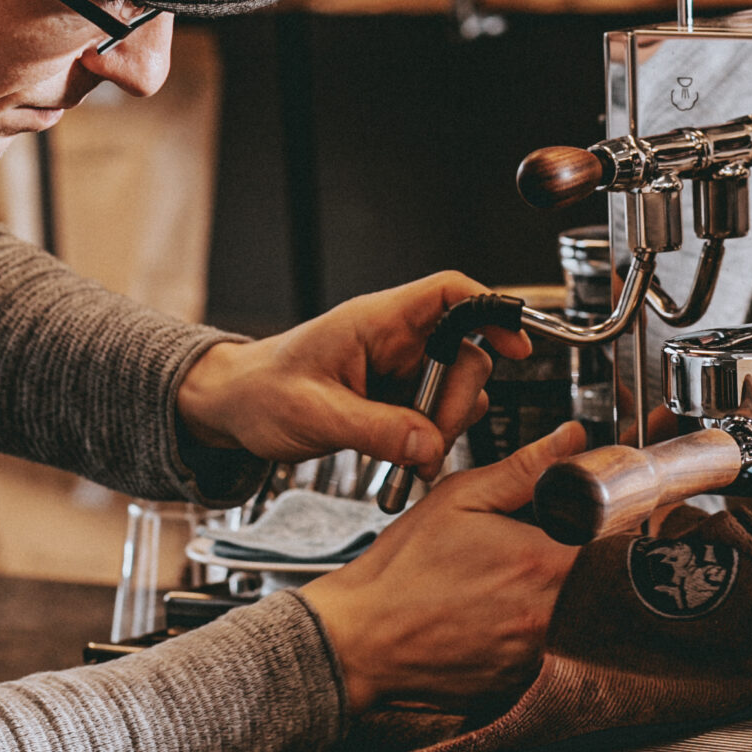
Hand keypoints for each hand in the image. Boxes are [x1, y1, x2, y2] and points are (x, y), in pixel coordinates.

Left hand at [176, 271, 529, 475]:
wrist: (234, 409)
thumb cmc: (261, 393)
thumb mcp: (314, 415)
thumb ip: (375, 430)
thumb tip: (428, 445)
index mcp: (376, 321)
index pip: (449, 293)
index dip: (491, 309)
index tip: (516, 342)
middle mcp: (395, 340)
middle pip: (465, 355)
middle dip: (457, 404)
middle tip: (428, 440)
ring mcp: (399, 369)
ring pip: (456, 391)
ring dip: (443, 428)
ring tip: (407, 455)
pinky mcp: (396, 397)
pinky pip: (434, 415)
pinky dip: (429, 440)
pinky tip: (403, 458)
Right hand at [304, 422, 584, 710]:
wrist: (358, 639)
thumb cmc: (401, 571)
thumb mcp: (459, 498)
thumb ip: (525, 469)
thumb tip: (572, 440)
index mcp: (539, 563)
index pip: (612, 538)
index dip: (606, 521)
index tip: (589, 516)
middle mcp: (545, 616)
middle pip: (599, 580)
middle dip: (582, 559)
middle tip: (541, 547)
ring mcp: (533, 656)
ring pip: (575, 618)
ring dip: (559, 597)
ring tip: (508, 583)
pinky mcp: (519, 683)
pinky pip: (548, 651)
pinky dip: (534, 631)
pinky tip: (495, 615)